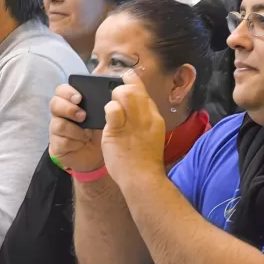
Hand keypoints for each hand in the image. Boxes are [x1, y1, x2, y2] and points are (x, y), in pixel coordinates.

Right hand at [49, 84, 104, 172]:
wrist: (96, 157)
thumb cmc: (99, 131)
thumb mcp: (105, 115)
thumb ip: (107, 102)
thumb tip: (118, 86)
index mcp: (72, 103)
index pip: (62, 90)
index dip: (68, 91)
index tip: (79, 97)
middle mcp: (62, 114)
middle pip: (54, 103)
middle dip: (67, 107)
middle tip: (82, 115)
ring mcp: (57, 129)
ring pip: (56, 123)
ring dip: (73, 127)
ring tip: (85, 133)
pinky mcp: (57, 145)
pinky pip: (60, 140)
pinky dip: (73, 141)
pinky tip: (82, 143)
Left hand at [101, 70, 166, 188]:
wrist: (143, 179)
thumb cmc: (144, 159)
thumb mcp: (150, 134)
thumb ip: (142, 118)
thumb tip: (131, 103)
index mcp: (155, 117)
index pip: (143, 91)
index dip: (132, 84)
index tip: (125, 84)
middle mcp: (146, 117)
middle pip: (134, 88)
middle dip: (121, 88)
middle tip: (115, 98)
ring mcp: (133, 122)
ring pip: (123, 93)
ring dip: (114, 97)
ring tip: (112, 109)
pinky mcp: (119, 130)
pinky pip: (112, 109)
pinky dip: (108, 109)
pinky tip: (109, 119)